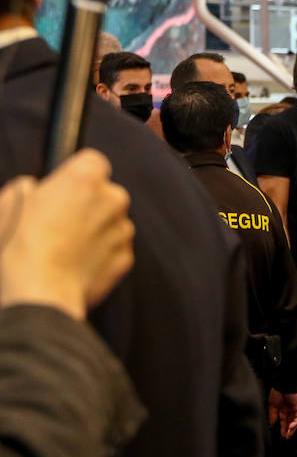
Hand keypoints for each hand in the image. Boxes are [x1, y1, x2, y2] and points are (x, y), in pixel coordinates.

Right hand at [0, 150, 132, 319]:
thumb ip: (25, 188)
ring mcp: (122, 230)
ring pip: (111, 222)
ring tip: (63, 249)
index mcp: (85, 178)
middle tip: (56, 224)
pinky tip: (73, 266)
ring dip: (94, 230)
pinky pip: (113, 249)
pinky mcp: (126, 258)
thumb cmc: (18, 249)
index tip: (60, 191)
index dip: (74, 176)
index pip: (92, 161)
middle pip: (105, 193)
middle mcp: (112, 199)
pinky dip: (99, 255)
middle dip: (86, 204)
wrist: (39, 295)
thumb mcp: (7, 205)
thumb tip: (32, 188)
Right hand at [267, 389, 296, 438]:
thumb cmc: (277, 392)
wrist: (283, 385)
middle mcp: (289, 410)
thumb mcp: (272, 405)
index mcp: (282, 409)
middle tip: (287, 437)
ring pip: (295, 421)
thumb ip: (273, 414)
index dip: (283, 428)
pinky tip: (291, 426)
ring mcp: (294, 408)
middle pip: (290, 422)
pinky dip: (295, 422)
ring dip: (292, 428)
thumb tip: (272, 423)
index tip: (282, 435)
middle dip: (288, 430)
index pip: (284, 421)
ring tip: (289, 434)